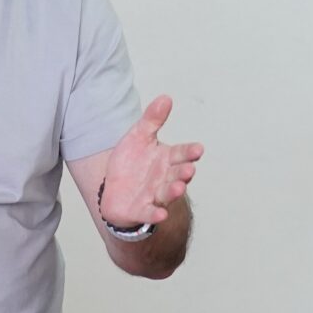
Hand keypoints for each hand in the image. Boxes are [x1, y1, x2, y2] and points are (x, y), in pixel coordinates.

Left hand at [98, 95, 202, 228]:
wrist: (114, 191)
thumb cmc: (131, 164)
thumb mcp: (138, 137)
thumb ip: (152, 119)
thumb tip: (166, 97)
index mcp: (166, 158)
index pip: (181, 154)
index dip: (189, 153)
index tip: (198, 149)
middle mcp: (164, 177)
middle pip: (177, 174)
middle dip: (184, 172)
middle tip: (189, 169)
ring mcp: (154, 195)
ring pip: (167, 193)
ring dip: (173, 192)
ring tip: (179, 188)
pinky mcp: (142, 210)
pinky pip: (150, 213)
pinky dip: (155, 214)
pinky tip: (160, 214)